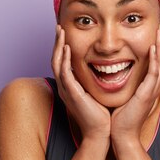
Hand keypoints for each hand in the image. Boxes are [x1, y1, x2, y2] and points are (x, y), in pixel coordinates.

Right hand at [51, 24, 110, 141]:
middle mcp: (64, 87)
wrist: (101, 132)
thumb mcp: (96, 92)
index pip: (62, 62)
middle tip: (59, 27)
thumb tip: (103, 68)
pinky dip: (65, 60)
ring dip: (58, 46)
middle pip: (55, 60)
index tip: (65, 33)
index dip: (62, 47)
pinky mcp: (72, 94)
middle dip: (57, 42)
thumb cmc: (101, 114)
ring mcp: (66, 91)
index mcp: (70, 86)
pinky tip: (67, 48)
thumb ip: (94, 81)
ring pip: (57, 64)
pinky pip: (65, 74)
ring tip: (60, 32)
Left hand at [111, 24, 159, 142]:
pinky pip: (154, 73)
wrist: (120, 135)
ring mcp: (151, 90)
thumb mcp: (124, 96)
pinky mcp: (146, 94)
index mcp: (148, 86)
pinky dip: (155, 59)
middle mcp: (152, 86)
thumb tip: (115, 73)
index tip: (155, 33)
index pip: (156, 62)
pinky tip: (153, 48)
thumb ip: (124, 84)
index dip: (157, 47)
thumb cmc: (119, 118)